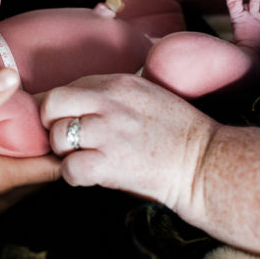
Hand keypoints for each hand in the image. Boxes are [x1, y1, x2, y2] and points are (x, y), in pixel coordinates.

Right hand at [0, 68, 60, 230]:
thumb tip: (12, 76)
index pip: (55, 168)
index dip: (62, 142)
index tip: (58, 118)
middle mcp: (2, 199)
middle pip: (45, 173)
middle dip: (48, 145)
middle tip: (41, 114)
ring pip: (27, 180)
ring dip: (29, 155)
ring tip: (22, 125)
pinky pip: (9, 186)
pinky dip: (12, 165)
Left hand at [40, 74, 218, 220]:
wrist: (208, 164)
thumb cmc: (180, 134)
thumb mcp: (148, 95)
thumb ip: (114, 93)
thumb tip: (78, 102)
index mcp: (120, 83)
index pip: (70, 86)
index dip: (63, 107)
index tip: (69, 121)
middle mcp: (110, 103)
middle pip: (52, 103)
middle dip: (51, 123)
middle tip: (66, 139)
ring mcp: (109, 133)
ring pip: (58, 136)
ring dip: (65, 152)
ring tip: (84, 158)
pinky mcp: (110, 164)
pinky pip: (68, 168)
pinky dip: (73, 176)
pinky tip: (89, 175)